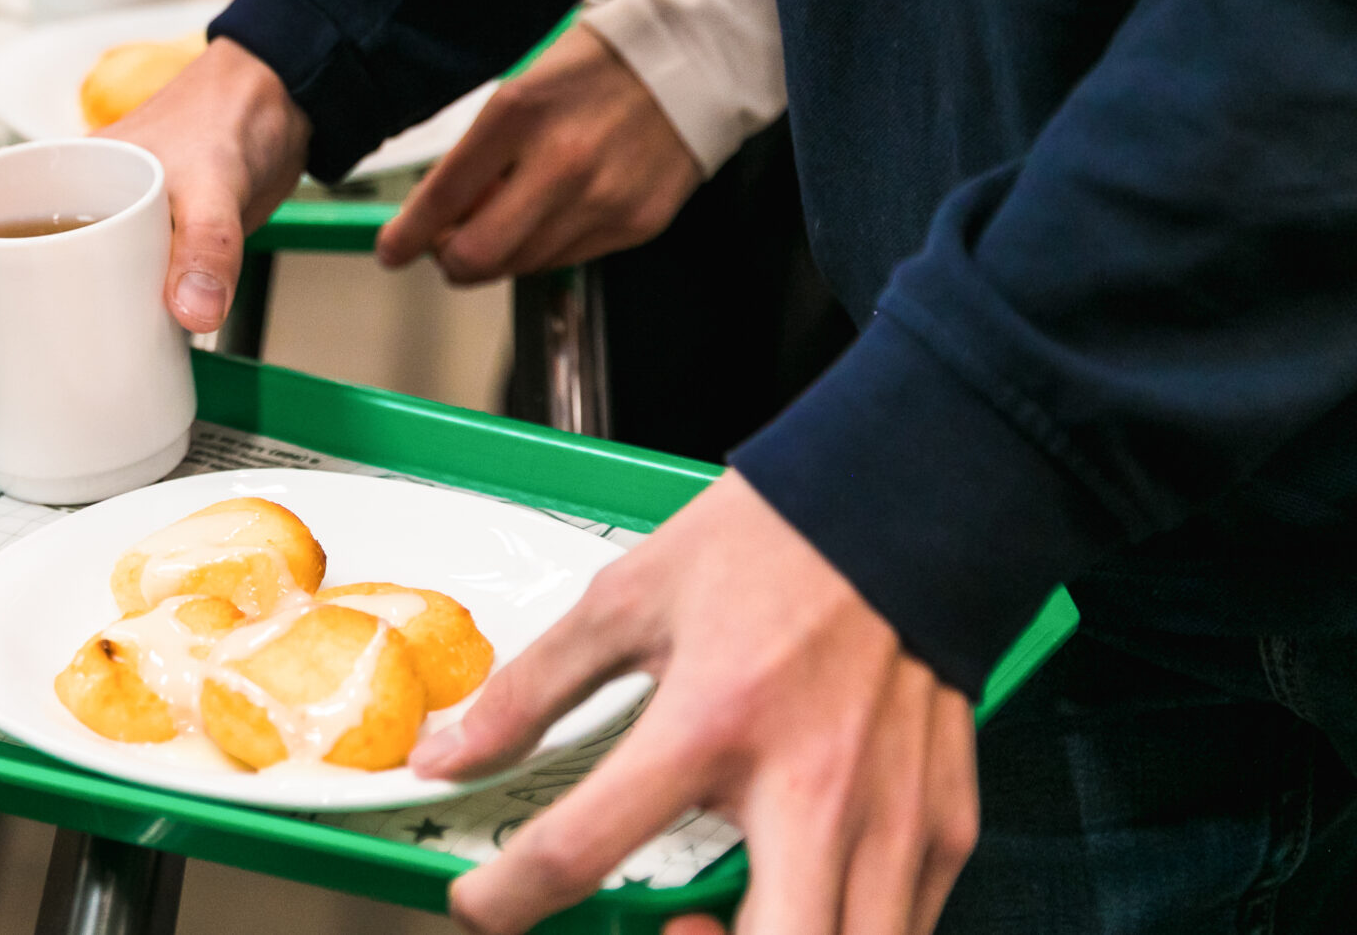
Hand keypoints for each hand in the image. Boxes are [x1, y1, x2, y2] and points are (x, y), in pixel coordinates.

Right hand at [0, 40, 310, 368]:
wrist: (278, 109)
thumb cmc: (226, 117)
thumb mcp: (213, 178)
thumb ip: (206, 242)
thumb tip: (190, 312)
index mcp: (41, 175)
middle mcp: (50, 213)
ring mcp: (84, 246)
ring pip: (15, 302)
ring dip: (0, 349)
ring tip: (3, 397)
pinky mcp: (124, 274)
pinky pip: (76, 317)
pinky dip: (63, 353)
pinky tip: (70, 389)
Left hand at [377, 23, 702, 283]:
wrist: (695, 62)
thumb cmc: (599, 66)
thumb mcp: (523, 87)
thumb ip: (483, 150)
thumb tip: (446, 209)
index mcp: (517, 114)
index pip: (443, 197)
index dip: (407, 235)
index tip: (391, 250)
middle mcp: (558, 165)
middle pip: (476, 254)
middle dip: (449, 259)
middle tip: (446, 245)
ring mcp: (600, 201)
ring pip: (520, 266)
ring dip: (498, 256)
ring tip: (504, 222)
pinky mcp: (634, 225)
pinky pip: (567, 261)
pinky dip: (544, 249)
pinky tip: (549, 217)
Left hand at [417, 472, 977, 934]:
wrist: (904, 503)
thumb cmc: (767, 549)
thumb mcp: (626, 600)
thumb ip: (532, 691)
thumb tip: (449, 756)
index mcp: (710, 720)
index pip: (582, 848)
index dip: (506, 899)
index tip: (479, 909)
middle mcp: (808, 786)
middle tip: (665, 931)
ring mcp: (889, 819)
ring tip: (733, 923)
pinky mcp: (946, 829)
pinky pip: (902, 929)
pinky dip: (843, 930)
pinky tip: (798, 891)